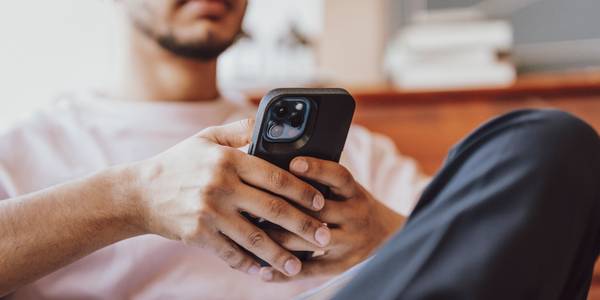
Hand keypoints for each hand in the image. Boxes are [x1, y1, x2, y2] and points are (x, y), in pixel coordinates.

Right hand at [130, 119, 331, 276]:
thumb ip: (240, 130)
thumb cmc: (178, 163)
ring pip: (255, 237)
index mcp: (228, 160)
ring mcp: (209, 213)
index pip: (275, 176)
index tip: (321, 202)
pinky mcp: (198, 235)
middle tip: (325, 237)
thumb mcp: (206, 138)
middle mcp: (221, 186)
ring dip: (281, 254)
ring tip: (300, 265)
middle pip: (273, 209)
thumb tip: (269, 121)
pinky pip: (231, 254)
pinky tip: (266, 272)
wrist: (139, 192)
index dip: (303, 190)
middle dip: (303, 225)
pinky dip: (250, 265)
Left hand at [258, 157, 404, 281]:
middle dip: (283, 208)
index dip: (317, 168)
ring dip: (277, 239)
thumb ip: (322, 180)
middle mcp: (354, 216)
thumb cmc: (353, 205)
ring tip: (250, 234)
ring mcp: (348, 242)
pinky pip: (309, 270)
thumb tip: (280, 165)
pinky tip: (262, 271)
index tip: (293, 163)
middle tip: (252, 203)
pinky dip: (284, 273)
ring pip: (308, 241)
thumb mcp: (347, 189)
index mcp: (354, 192)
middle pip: (317, 211)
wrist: (387, 237)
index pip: (338, 176)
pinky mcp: (340, 265)